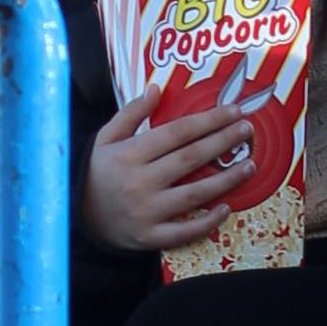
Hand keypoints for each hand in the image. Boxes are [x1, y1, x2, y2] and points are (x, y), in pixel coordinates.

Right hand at [85, 91, 253, 257]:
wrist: (76, 217)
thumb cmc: (97, 173)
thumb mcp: (105, 139)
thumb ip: (130, 114)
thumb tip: (156, 88)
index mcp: (130, 154)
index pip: (177, 132)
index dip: (208, 120)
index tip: (232, 111)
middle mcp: (140, 181)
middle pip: (191, 158)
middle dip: (223, 141)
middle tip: (247, 130)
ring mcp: (146, 212)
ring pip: (195, 194)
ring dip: (226, 179)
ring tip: (250, 165)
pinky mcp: (150, 237)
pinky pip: (184, 231)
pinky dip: (207, 222)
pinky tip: (226, 208)